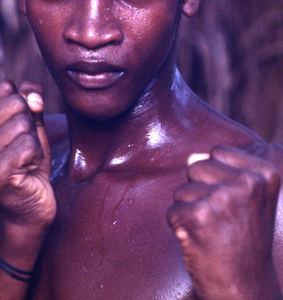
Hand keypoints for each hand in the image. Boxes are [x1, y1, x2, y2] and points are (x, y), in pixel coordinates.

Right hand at [0, 80, 55, 229]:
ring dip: (33, 143)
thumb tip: (33, 94)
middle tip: (22, 148)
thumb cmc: (27, 159)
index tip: (16, 131)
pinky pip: (29, 145)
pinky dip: (36, 156)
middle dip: (30, 124)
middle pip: (17, 103)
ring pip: (24, 124)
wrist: (29, 204)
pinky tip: (26, 170)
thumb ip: (31, 99)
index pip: (6, 87)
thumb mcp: (31, 122)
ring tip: (23, 160)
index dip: (23, 107)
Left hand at [167, 145, 281, 299]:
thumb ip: (223, 170)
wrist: (245, 289)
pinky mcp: (199, 216)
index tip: (234, 203)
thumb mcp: (249, 199)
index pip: (218, 152)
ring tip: (212, 231)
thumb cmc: (244, 241)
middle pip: (197, 167)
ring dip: (190, 210)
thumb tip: (190, 157)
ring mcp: (223, 198)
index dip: (217, 177)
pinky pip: (173, 210)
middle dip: (201, 191)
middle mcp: (248, 182)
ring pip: (182, 189)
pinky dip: (179, 227)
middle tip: (221, 219)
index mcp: (265, 173)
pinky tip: (200, 241)